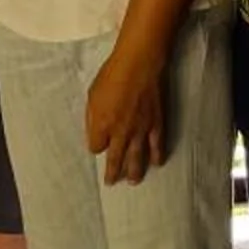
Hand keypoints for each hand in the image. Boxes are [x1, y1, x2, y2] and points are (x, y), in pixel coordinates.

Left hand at [84, 46, 166, 185]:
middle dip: (112, 172)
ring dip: (134, 172)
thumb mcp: (92, 95)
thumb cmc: (111, 76)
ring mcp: (139, 131)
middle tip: (111, 183)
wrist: (138, 65)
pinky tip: (156, 164)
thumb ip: (92, 118)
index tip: (97, 143)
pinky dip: (157, 156)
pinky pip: (156, 146)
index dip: (96, 146)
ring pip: (137, 158)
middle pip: (115, 159)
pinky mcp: (156, 124)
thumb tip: (94, 132)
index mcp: (101, 125)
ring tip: (132, 182)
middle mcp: (120, 133)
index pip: (96, 147)